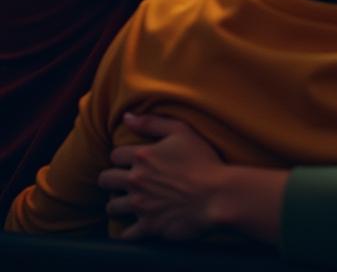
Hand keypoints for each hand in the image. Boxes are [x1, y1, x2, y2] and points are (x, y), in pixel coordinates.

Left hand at [98, 111, 224, 240]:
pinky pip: (125, 235)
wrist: (216, 194)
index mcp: (142, 157)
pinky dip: (127, 231)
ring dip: (118, 203)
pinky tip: (134, 225)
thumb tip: (127, 117)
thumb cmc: (202, 159)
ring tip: (130, 201)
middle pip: (106, 180)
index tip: (132, 159)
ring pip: (112, 207)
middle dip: (112, 178)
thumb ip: (152, 122)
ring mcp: (140, 205)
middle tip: (125, 180)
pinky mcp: (148, 226)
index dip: (122, 156)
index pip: (115, 155)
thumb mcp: (182, 131)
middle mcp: (136, 181)